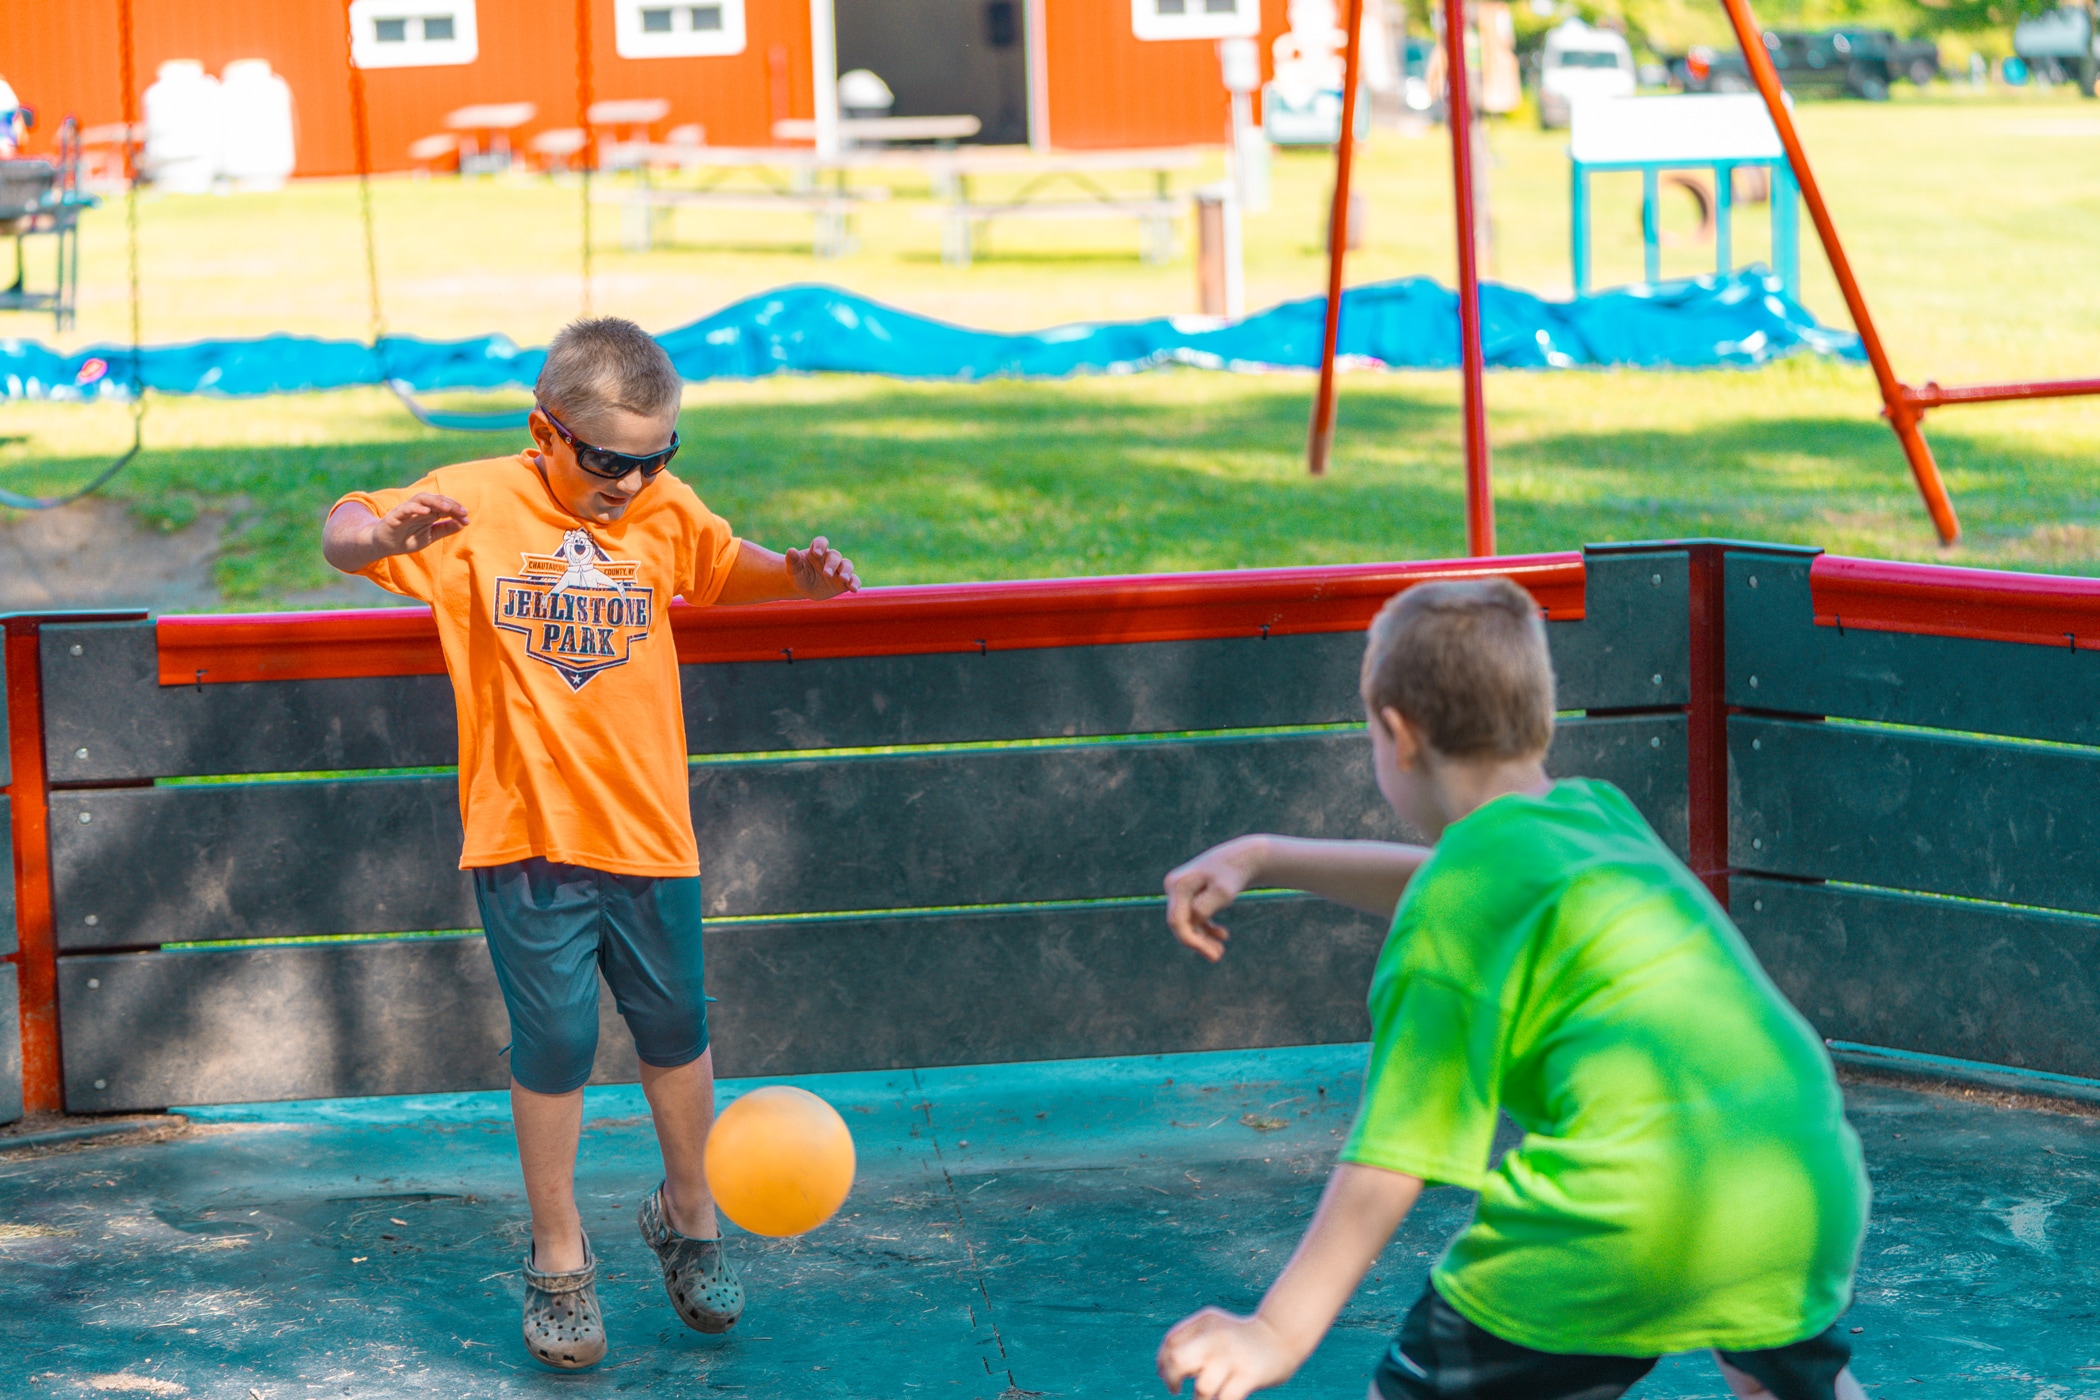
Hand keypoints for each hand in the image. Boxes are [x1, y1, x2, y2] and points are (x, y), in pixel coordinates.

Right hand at [373, 492, 469, 554]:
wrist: (383, 546)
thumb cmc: (407, 538)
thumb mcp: (430, 536)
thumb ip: (444, 529)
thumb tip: (464, 523)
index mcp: (428, 513)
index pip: (444, 506)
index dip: (456, 510)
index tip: (466, 518)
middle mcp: (418, 509)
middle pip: (435, 500)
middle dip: (449, 504)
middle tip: (462, 511)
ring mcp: (406, 511)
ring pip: (420, 499)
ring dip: (434, 501)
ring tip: (446, 507)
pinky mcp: (394, 516)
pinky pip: (404, 509)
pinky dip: (414, 508)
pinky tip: (425, 511)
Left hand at [786, 535, 859, 599]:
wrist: (804, 588)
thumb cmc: (799, 575)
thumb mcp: (793, 570)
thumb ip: (793, 561)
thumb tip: (791, 550)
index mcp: (817, 552)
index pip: (821, 542)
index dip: (820, 545)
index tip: (817, 553)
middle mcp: (829, 559)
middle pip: (835, 556)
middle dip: (832, 564)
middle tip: (826, 574)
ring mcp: (838, 570)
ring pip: (847, 565)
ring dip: (846, 571)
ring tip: (843, 579)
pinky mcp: (844, 582)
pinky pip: (853, 580)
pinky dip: (855, 583)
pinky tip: (854, 589)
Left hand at [1157, 1309, 1296, 1399]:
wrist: (1281, 1337)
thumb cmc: (1240, 1340)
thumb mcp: (1214, 1329)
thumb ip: (1189, 1342)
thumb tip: (1161, 1370)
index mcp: (1204, 1321)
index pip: (1169, 1344)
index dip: (1162, 1364)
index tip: (1171, 1377)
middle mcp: (1215, 1336)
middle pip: (1177, 1359)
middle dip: (1171, 1379)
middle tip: (1175, 1389)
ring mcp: (1233, 1356)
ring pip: (1202, 1387)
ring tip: (1206, 1399)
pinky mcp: (1249, 1375)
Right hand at [1163, 837, 1264, 962]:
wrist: (1245, 857)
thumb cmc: (1234, 874)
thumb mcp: (1223, 892)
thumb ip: (1205, 907)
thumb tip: (1192, 920)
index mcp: (1178, 885)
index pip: (1177, 921)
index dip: (1191, 941)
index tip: (1213, 954)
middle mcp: (1173, 886)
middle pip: (1180, 923)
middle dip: (1197, 942)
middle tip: (1218, 957)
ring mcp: (1180, 890)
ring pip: (1186, 922)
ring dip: (1201, 938)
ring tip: (1220, 952)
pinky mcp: (1189, 893)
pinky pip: (1193, 916)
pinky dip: (1206, 928)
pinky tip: (1222, 934)